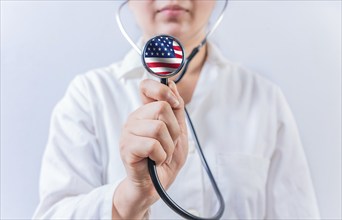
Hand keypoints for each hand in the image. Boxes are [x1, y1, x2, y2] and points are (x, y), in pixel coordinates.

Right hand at [112, 79, 187, 218]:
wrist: (155, 186)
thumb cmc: (165, 159)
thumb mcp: (178, 132)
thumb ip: (176, 110)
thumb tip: (173, 84)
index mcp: (145, 113)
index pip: (146, 86)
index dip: (162, 90)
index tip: (174, 104)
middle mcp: (134, 119)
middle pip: (162, 108)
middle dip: (174, 130)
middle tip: (168, 144)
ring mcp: (128, 133)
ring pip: (158, 127)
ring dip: (168, 146)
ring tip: (162, 154)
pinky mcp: (126, 148)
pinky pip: (152, 144)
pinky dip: (161, 156)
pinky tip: (155, 161)